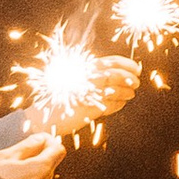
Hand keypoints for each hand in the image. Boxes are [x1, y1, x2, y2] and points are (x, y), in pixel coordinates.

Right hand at [0, 131, 65, 178]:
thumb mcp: (6, 156)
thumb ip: (28, 145)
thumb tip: (41, 139)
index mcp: (42, 168)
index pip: (58, 149)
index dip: (49, 143)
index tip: (38, 142)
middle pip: (49, 164)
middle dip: (37, 159)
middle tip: (16, 161)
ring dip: (32, 175)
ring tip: (11, 177)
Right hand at [26, 56, 141, 136]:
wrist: (41, 117)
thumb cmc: (60, 99)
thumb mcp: (76, 81)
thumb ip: (94, 75)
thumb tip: (121, 72)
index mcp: (83, 69)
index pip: (111, 61)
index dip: (127, 64)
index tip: (136, 69)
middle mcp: (86, 79)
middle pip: (116, 75)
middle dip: (130, 78)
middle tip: (137, 82)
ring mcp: (86, 94)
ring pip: (115, 89)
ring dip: (126, 91)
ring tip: (131, 94)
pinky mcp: (87, 110)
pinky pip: (110, 106)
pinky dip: (118, 104)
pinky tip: (121, 104)